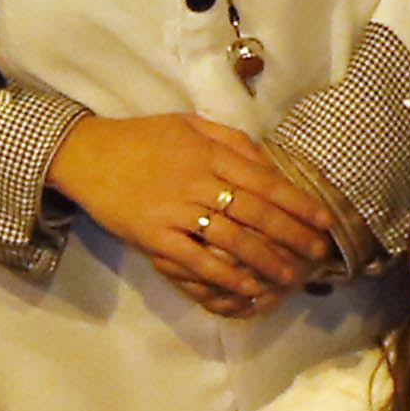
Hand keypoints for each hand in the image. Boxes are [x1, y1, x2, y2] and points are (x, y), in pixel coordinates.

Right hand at [52, 111, 338, 314]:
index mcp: (209, 152)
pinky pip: (196, 260)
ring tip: (290, 276)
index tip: (323, 220)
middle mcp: (197, 181)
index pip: (264, 180)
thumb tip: (268, 160)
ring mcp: (175, 211)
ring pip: (232, 240)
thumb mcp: (189, 123)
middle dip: (292, 235)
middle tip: (317, 253)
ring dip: (266, 260)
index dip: (298, 203)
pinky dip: (225, 276)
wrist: (87, 154)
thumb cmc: (142, 138)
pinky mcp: (154, 237)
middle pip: (255, 213)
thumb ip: (230, 139)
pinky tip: (247, 287)